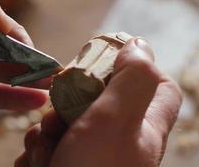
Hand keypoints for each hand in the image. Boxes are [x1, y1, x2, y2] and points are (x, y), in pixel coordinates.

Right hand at [16, 38, 182, 166]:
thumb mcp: (117, 121)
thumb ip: (134, 79)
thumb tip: (139, 44)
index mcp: (147, 127)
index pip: (161, 87)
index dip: (139, 68)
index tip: (108, 61)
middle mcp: (124, 140)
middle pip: (102, 99)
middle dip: (72, 102)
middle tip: (61, 116)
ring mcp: (96, 155)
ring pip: (70, 120)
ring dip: (49, 130)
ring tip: (47, 151)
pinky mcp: (71, 165)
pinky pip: (52, 145)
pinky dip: (39, 151)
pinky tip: (37, 165)